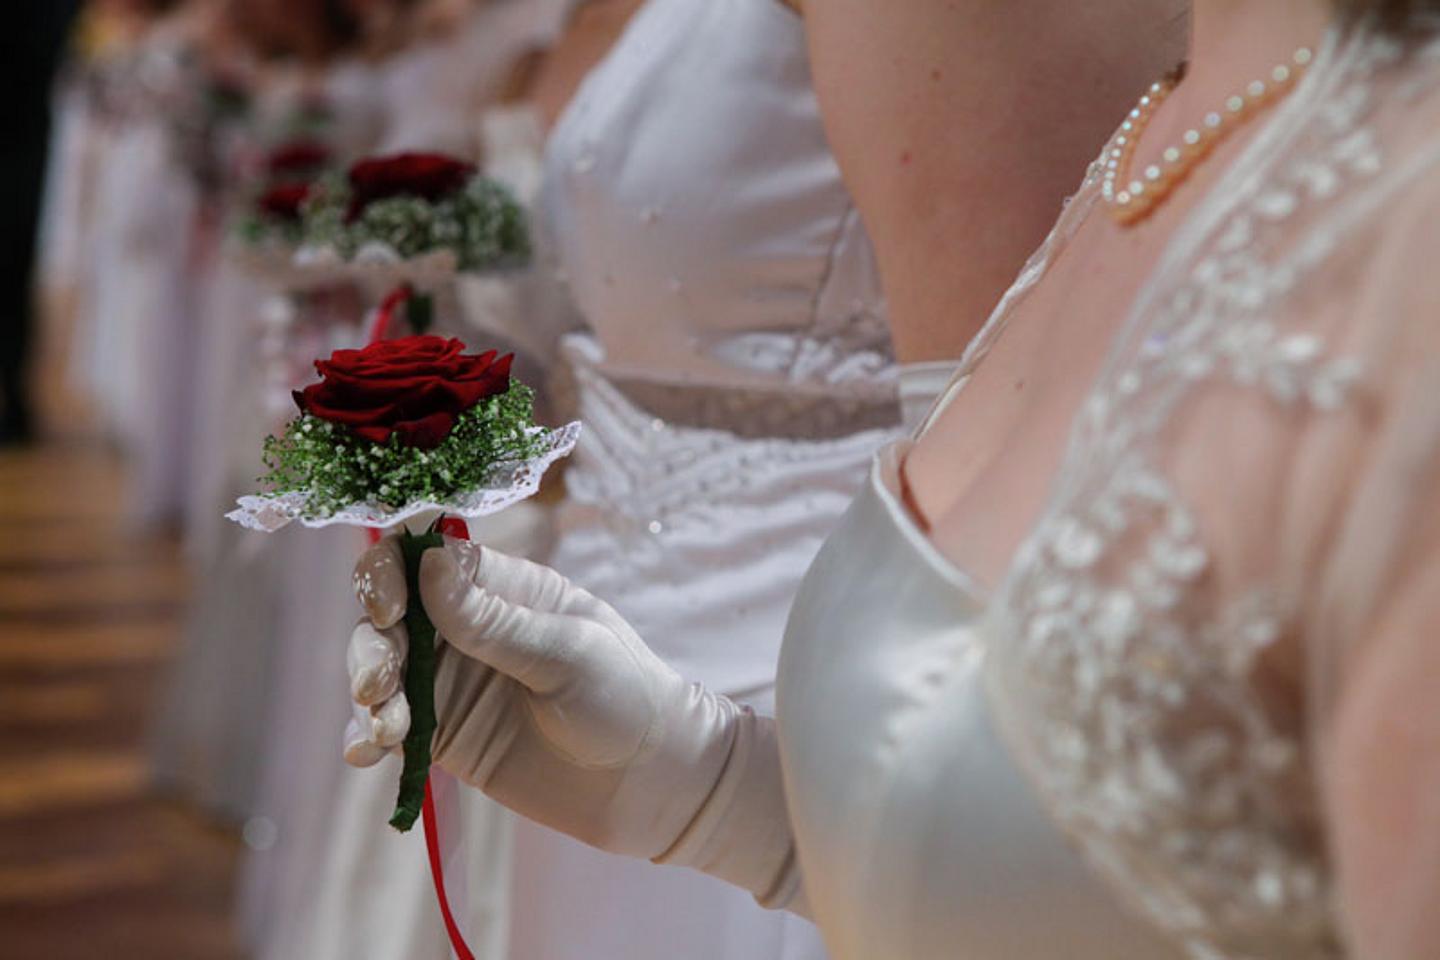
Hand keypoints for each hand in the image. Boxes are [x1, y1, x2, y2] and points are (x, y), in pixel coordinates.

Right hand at [345, 535, 801, 907]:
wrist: (650, 782)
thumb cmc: (625, 696)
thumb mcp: (566, 653)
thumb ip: (494, 621)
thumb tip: (429, 565)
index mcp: (504, 587)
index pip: (424, 558)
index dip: (390, 575)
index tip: (388, 611)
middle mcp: (467, 628)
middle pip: (389, 616)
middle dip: (371, 646)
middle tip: (378, 686)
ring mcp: (452, 682)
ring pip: (381, 671)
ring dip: (369, 695)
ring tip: (387, 731)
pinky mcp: (445, 736)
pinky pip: (390, 728)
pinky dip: (367, 738)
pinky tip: (367, 755)